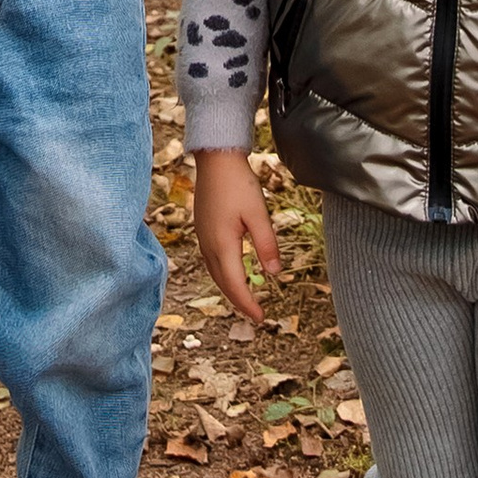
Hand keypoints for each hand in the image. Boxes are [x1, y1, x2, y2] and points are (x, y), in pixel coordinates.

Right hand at [191, 147, 281, 327]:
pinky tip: (232, 272)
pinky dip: (223, 274)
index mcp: (222, 244)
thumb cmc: (238, 184)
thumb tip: (275, 274)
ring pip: (215, 273)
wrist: (215, 159)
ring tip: (245, 298)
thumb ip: (267, 245)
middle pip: (223, 283)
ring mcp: (202, 237)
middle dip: (239, 301)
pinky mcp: (202, 229)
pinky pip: (211, 261)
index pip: (235, 285)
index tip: (261, 318)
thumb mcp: (258, 214)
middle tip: (256, 314)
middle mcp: (208, 245)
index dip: (248, 304)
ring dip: (230, 288)